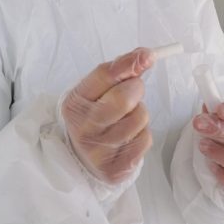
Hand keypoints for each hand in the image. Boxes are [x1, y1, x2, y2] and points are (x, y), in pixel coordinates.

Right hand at [61, 48, 154, 184]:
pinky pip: (145, 139)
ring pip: (140, 118)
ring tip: (124, 119)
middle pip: (124, 97)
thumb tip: (145, 55)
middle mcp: (83, 128)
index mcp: (74, 104)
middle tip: (131, 93)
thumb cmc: (94, 116)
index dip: (130, 63)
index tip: (148, 55)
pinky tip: (127, 137)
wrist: (82, 159)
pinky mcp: (116, 169)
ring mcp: (98, 151)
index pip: (104, 75)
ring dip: (139, 114)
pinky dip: (142, 134)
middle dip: (136, 90)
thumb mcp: (96, 92)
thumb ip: (118, 70)